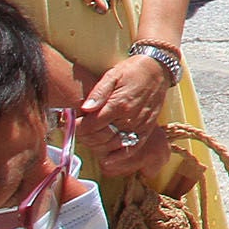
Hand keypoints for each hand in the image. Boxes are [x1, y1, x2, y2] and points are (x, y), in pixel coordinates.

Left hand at [75, 54, 172, 174]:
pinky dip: (120, 155)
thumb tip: (85, 108)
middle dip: (87, 137)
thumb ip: (98, 93)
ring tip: (91, 140)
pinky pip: (134, 147)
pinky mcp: (148, 128)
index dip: (78, 127)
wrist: (158, 69)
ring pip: (115, 144)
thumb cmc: (132, 71)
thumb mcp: (113, 75)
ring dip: (100, 147)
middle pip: (102, 138)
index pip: (92, 125)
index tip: (70, 124)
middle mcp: (130, 118)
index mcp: (118, 104)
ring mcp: (140, 125)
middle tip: (80, 132)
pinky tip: (109, 159)